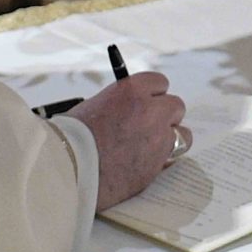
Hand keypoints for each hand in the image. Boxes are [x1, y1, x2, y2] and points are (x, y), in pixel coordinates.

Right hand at [67, 71, 187, 210]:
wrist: (69, 168)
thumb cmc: (71, 137)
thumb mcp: (92, 107)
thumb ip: (119, 106)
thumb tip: (129, 110)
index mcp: (132, 90)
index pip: (159, 82)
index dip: (153, 94)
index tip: (148, 101)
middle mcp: (151, 110)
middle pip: (175, 106)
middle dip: (165, 115)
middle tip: (150, 125)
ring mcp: (158, 138)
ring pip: (182, 134)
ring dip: (171, 138)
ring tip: (152, 147)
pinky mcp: (158, 164)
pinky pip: (173, 158)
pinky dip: (164, 160)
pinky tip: (147, 163)